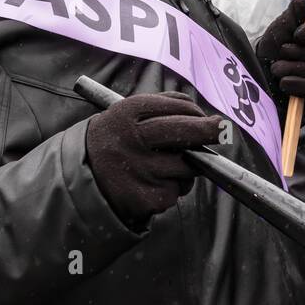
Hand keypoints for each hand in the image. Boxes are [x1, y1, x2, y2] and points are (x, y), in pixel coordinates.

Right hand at [84, 91, 220, 228]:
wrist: (82, 178)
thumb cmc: (117, 140)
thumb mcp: (128, 115)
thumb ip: (162, 108)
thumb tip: (204, 116)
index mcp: (128, 113)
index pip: (176, 106)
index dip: (197, 112)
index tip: (210, 117)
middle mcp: (132, 140)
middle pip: (185, 132)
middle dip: (210, 130)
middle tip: (222, 129)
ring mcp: (139, 170)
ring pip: (187, 167)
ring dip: (188, 168)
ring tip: (166, 165)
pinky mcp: (144, 198)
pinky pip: (176, 191)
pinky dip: (173, 188)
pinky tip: (153, 183)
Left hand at [255, 0, 304, 102]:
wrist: (264, 71)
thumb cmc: (274, 46)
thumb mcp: (280, 27)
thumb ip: (294, 12)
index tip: (296, 35)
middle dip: (298, 53)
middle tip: (281, 54)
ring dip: (293, 69)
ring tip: (277, 69)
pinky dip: (299, 86)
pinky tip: (285, 83)